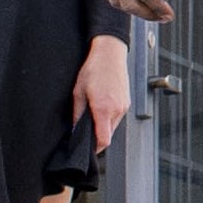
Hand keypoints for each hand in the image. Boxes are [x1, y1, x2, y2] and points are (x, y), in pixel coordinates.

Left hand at [75, 35, 131, 150]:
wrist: (110, 54)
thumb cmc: (94, 69)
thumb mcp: (78, 92)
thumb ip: (77, 114)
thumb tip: (75, 129)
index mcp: (103, 109)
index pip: (103, 140)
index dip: (95, 148)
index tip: (87, 148)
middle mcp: (116, 110)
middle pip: (109, 136)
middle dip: (97, 136)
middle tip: (86, 130)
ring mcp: (124, 106)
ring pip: (113, 127)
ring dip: (103, 126)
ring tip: (94, 114)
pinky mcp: (127, 103)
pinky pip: (117, 117)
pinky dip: (109, 118)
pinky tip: (102, 106)